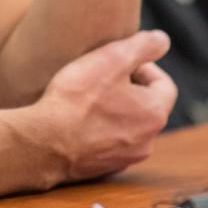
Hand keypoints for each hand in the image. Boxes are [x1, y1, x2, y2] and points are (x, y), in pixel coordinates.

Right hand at [35, 30, 176, 180]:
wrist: (43, 143)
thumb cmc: (76, 99)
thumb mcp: (112, 58)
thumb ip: (144, 45)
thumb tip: (162, 40)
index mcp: (155, 113)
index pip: (164, 84)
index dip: (144, 67)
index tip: (119, 62)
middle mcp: (147, 141)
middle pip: (147, 105)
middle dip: (129, 88)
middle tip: (102, 76)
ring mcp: (126, 158)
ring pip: (129, 125)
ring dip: (115, 109)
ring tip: (88, 97)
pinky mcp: (104, 168)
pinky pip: (110, 143)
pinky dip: (100, 130)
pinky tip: (78, 120)